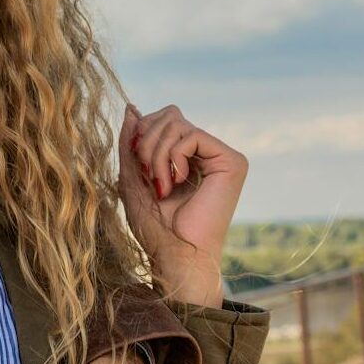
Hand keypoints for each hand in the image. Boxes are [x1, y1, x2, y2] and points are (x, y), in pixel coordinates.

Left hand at [118, 102, 248, 308]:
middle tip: (147, 175)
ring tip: (160, 184)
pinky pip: (191, 135)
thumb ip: (131, 143)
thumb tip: (131, 107)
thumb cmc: (154, 226)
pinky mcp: (232, 162)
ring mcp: (221, 156)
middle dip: (147, 141)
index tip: (137, 166)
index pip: (163, 118)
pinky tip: (177, 182)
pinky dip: (172, 157)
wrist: (176, 256)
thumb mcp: (132, 176)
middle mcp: (207, 152)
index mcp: (187, 156)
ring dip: (156, 153)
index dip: (142, 133)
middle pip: (169, 114)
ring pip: (177, 123)